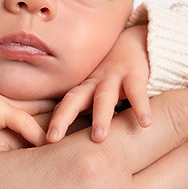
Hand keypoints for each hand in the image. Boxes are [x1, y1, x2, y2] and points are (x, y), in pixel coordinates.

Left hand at [46, 24, 150, 142]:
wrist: (138, 42)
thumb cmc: (115, 76)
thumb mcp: (98, 91)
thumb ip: (88, 111)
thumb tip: (74, 146)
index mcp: (84, 90)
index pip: (64, 106)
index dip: (53, 122)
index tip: (42, 141)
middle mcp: (94, 83)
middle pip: (74, 99)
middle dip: (62, 118)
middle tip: (52, 138)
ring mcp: (114, 76)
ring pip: (104, 97)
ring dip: (100, 117)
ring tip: (99, 138)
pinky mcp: (135, 74)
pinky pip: (137, 91)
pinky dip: (141, 106)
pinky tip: (145, 123)